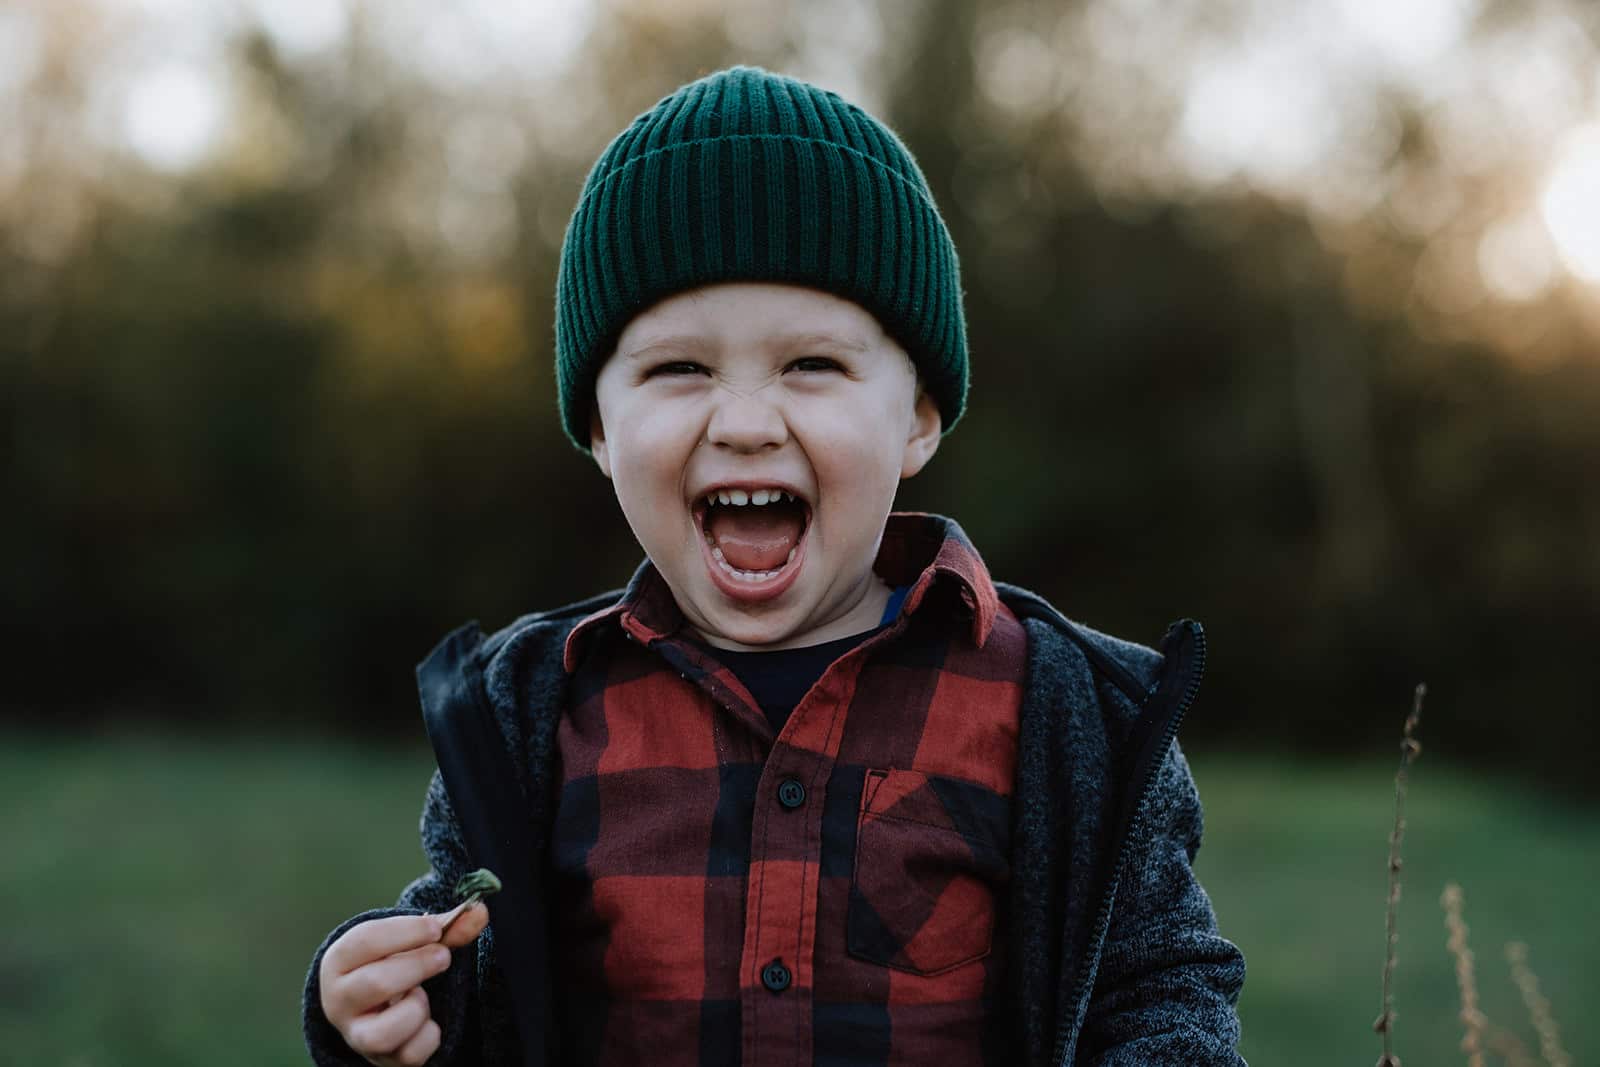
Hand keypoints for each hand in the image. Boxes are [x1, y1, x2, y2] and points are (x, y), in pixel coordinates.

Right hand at [319, 903, 489, 1065]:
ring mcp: (357, 1035)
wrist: (376, 1011)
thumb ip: (445, 928)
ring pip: (383, 1032)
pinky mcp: (381, 1059)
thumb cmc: (392, 965)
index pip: (365, 941)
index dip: (407, 931)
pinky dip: (429, 1036)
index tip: (435, 928)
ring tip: (421, 995)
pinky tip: (429, 1021)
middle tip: (443, 957)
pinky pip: (409, 1055)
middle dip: (418, 966)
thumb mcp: (409, 942)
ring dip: (416, 1008)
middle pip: (376, 983)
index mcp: (339, 962)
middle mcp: (338, 1002)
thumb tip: (479, 911)